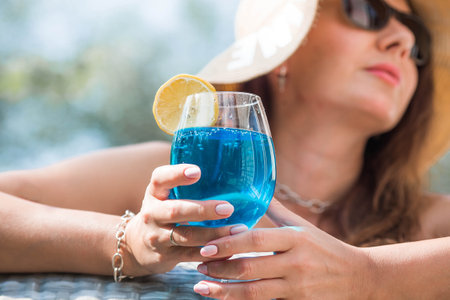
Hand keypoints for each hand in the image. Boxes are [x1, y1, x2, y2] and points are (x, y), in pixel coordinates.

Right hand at [123, 164, 247, 275]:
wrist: (134, 247)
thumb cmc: (160, 213)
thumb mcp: (163, 196)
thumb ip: (183, 184)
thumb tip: (225, 168)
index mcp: (154, 193)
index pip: (160, 179)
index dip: (177, 174)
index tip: (197, 172)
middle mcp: (152, 214)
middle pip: (176, 210)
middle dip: (203, 210)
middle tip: (228, 208)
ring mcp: (157, 237)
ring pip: (187, 236)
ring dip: (213, 234)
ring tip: (237, 230)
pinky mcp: (165, 257)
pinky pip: (191, 256)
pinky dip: (211, 254)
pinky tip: (230, 250)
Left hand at [193, 199, 371, 298]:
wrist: (358, 277)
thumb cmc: (325, 248)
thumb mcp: (303, 227)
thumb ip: (278, 211)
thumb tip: (255, 191)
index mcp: (296, 238)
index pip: (256, 240)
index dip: (228, 244)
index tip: (207, 247)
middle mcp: (297, 263)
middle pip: (250, 268)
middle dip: (219, 268)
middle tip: (198, 265)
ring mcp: (298, 288)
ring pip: (254, 292)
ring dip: (224, 291)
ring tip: (202, 286)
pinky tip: (225, 299)